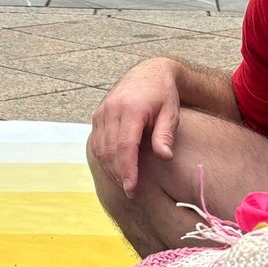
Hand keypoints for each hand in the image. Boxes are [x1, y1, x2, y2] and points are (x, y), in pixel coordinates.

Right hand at [89, 58, 181, 197]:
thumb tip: (165, 157)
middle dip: (118, 174)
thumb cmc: (164, 95)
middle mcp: (112, 109)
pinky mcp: (97, 115)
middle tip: (132, 193)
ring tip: (125, 184)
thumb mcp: (171, 113)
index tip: (131, 188)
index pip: (125, 146)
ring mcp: (102, 112)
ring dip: (110, 169)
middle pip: (110, 151)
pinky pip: (96, 142)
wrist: (149, 73)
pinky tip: (115, 169)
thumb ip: (165, 135)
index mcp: (131, 108)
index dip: (127, 169)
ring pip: (100, 149)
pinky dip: (103, 159)